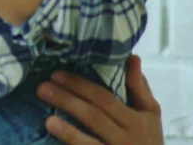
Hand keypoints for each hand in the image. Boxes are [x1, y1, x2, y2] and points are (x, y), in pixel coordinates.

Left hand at [38, 55, 163, 144]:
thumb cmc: (149, 137)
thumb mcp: (150, 113)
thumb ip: (139, 87)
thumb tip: (132, 56)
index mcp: (136, 120)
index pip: (105, 99)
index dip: (80, 86)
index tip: (57, 74)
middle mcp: (126, 138)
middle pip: (94, 117)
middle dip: (67, 101)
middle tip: (42, 88)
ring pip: (90, 142)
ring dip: (69, 132)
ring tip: (48, 121)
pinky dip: (72, 144)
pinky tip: (56, 135)